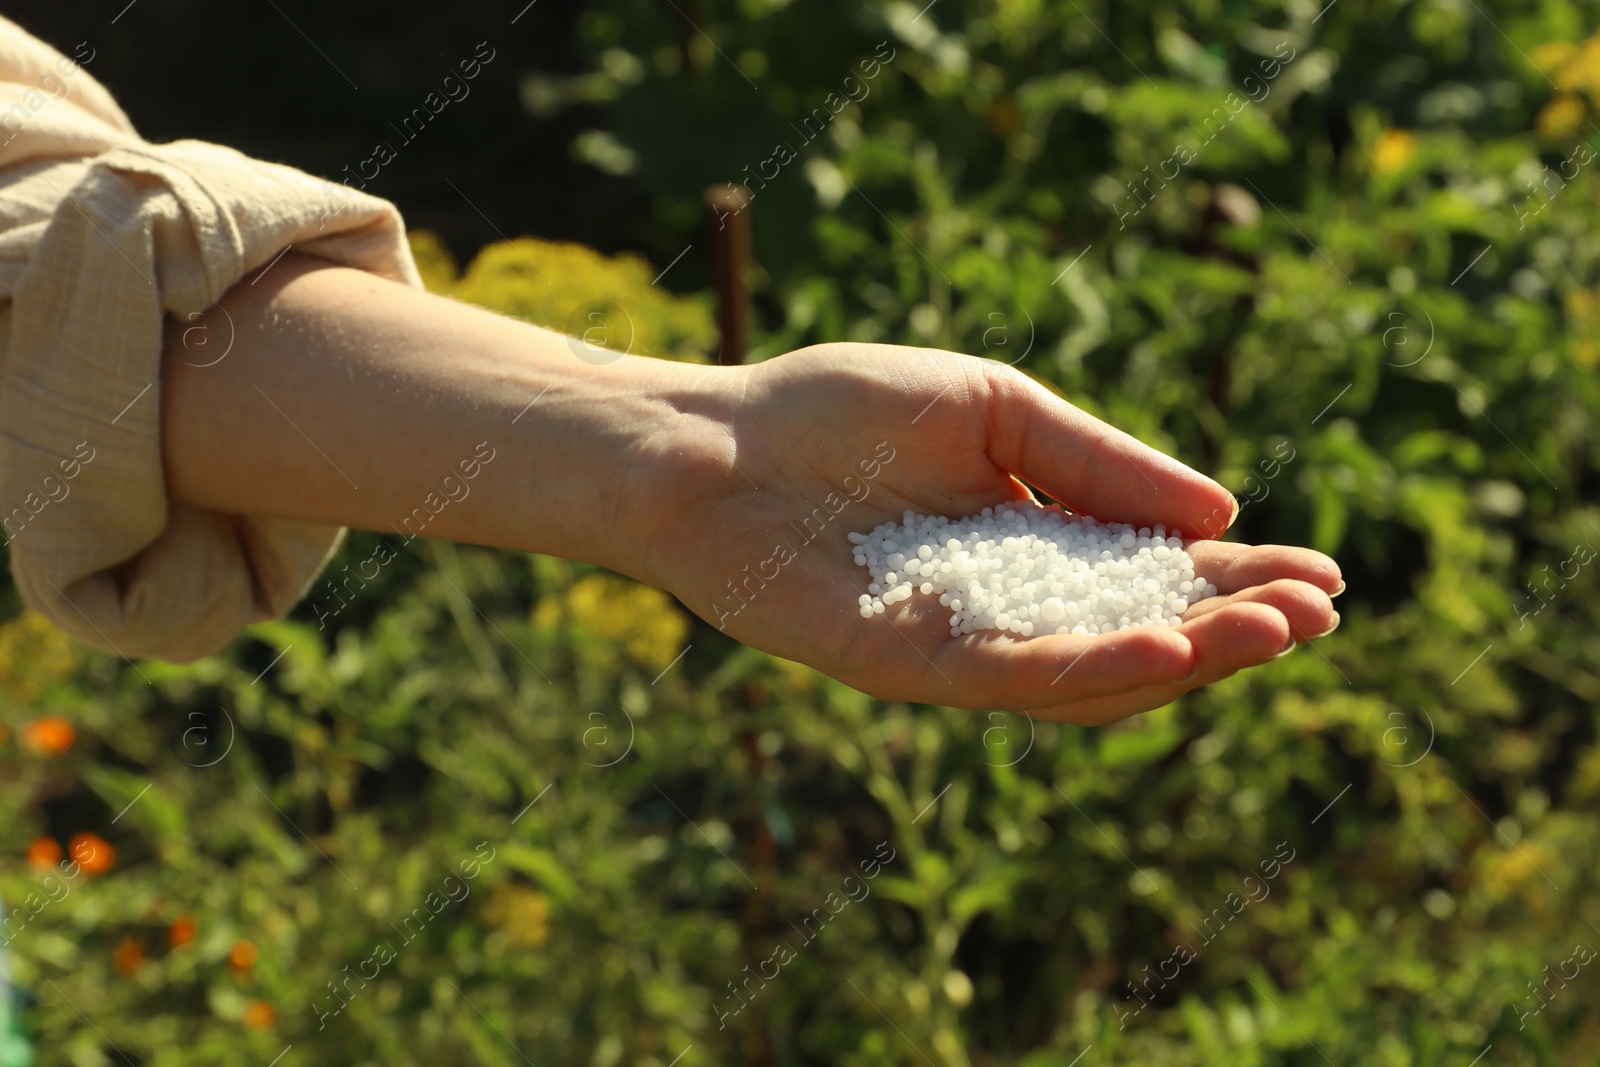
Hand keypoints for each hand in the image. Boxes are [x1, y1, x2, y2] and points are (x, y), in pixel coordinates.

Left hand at [634, 343, 1340, 723]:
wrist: (712, 439)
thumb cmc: (837, 410)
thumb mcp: (993, 410)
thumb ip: (1095, 462)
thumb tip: (1218, 513)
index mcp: (1031, 542)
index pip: (1152, 573)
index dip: (1237, 579)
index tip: (1322, 576)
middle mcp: (1003, 606)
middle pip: (1136, 635)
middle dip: (1230, 629)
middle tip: (1320, 614)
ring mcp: (957, 643)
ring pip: (1089, 673)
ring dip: (1184, 658)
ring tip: (1269, 633)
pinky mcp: (904, 664)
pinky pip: (1011, 677)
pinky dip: (1090, 664)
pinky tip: (1159, 643)